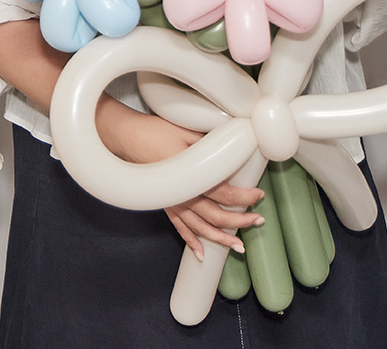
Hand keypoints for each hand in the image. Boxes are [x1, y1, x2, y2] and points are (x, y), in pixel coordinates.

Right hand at [93, 99, 263, 258]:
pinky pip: (180, 228)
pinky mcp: (165, 203)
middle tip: (257, 222)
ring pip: (200, 228)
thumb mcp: (188, 132)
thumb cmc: (156, 132)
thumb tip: (234, 147)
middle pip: (216, 216)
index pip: (225, 194)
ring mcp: (173, 202)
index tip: (258, 195)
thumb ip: (210, 143)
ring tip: (238, 247)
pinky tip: (201, 253)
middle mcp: (183, 195)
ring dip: (220, 239)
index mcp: (192, 177)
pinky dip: (191, 241)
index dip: (245, 198)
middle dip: (240, 222)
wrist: (127, 137)